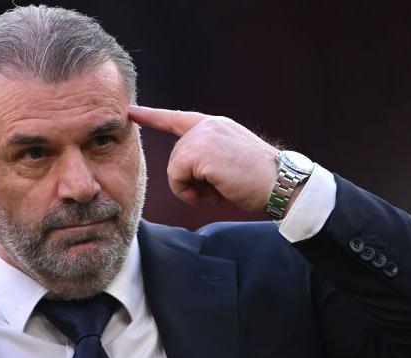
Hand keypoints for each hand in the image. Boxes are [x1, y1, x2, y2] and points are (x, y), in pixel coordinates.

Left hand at [128, 105, 278, 211]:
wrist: (280, 183)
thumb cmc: (258, 180)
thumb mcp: (229, 159)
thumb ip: (205, 157)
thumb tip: (184, 173)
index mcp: (214, 125)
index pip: (175, 118)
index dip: (151, 116)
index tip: (130, 111)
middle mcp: (207, 126)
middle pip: (175, 158)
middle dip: (190, 180)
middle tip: (217, 187)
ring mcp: (202, 137)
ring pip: (175, 169)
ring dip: (190, 188)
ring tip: (218, 189)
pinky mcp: (199, 152)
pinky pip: (176, 178)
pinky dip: (188, 192)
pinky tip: (211, 193)